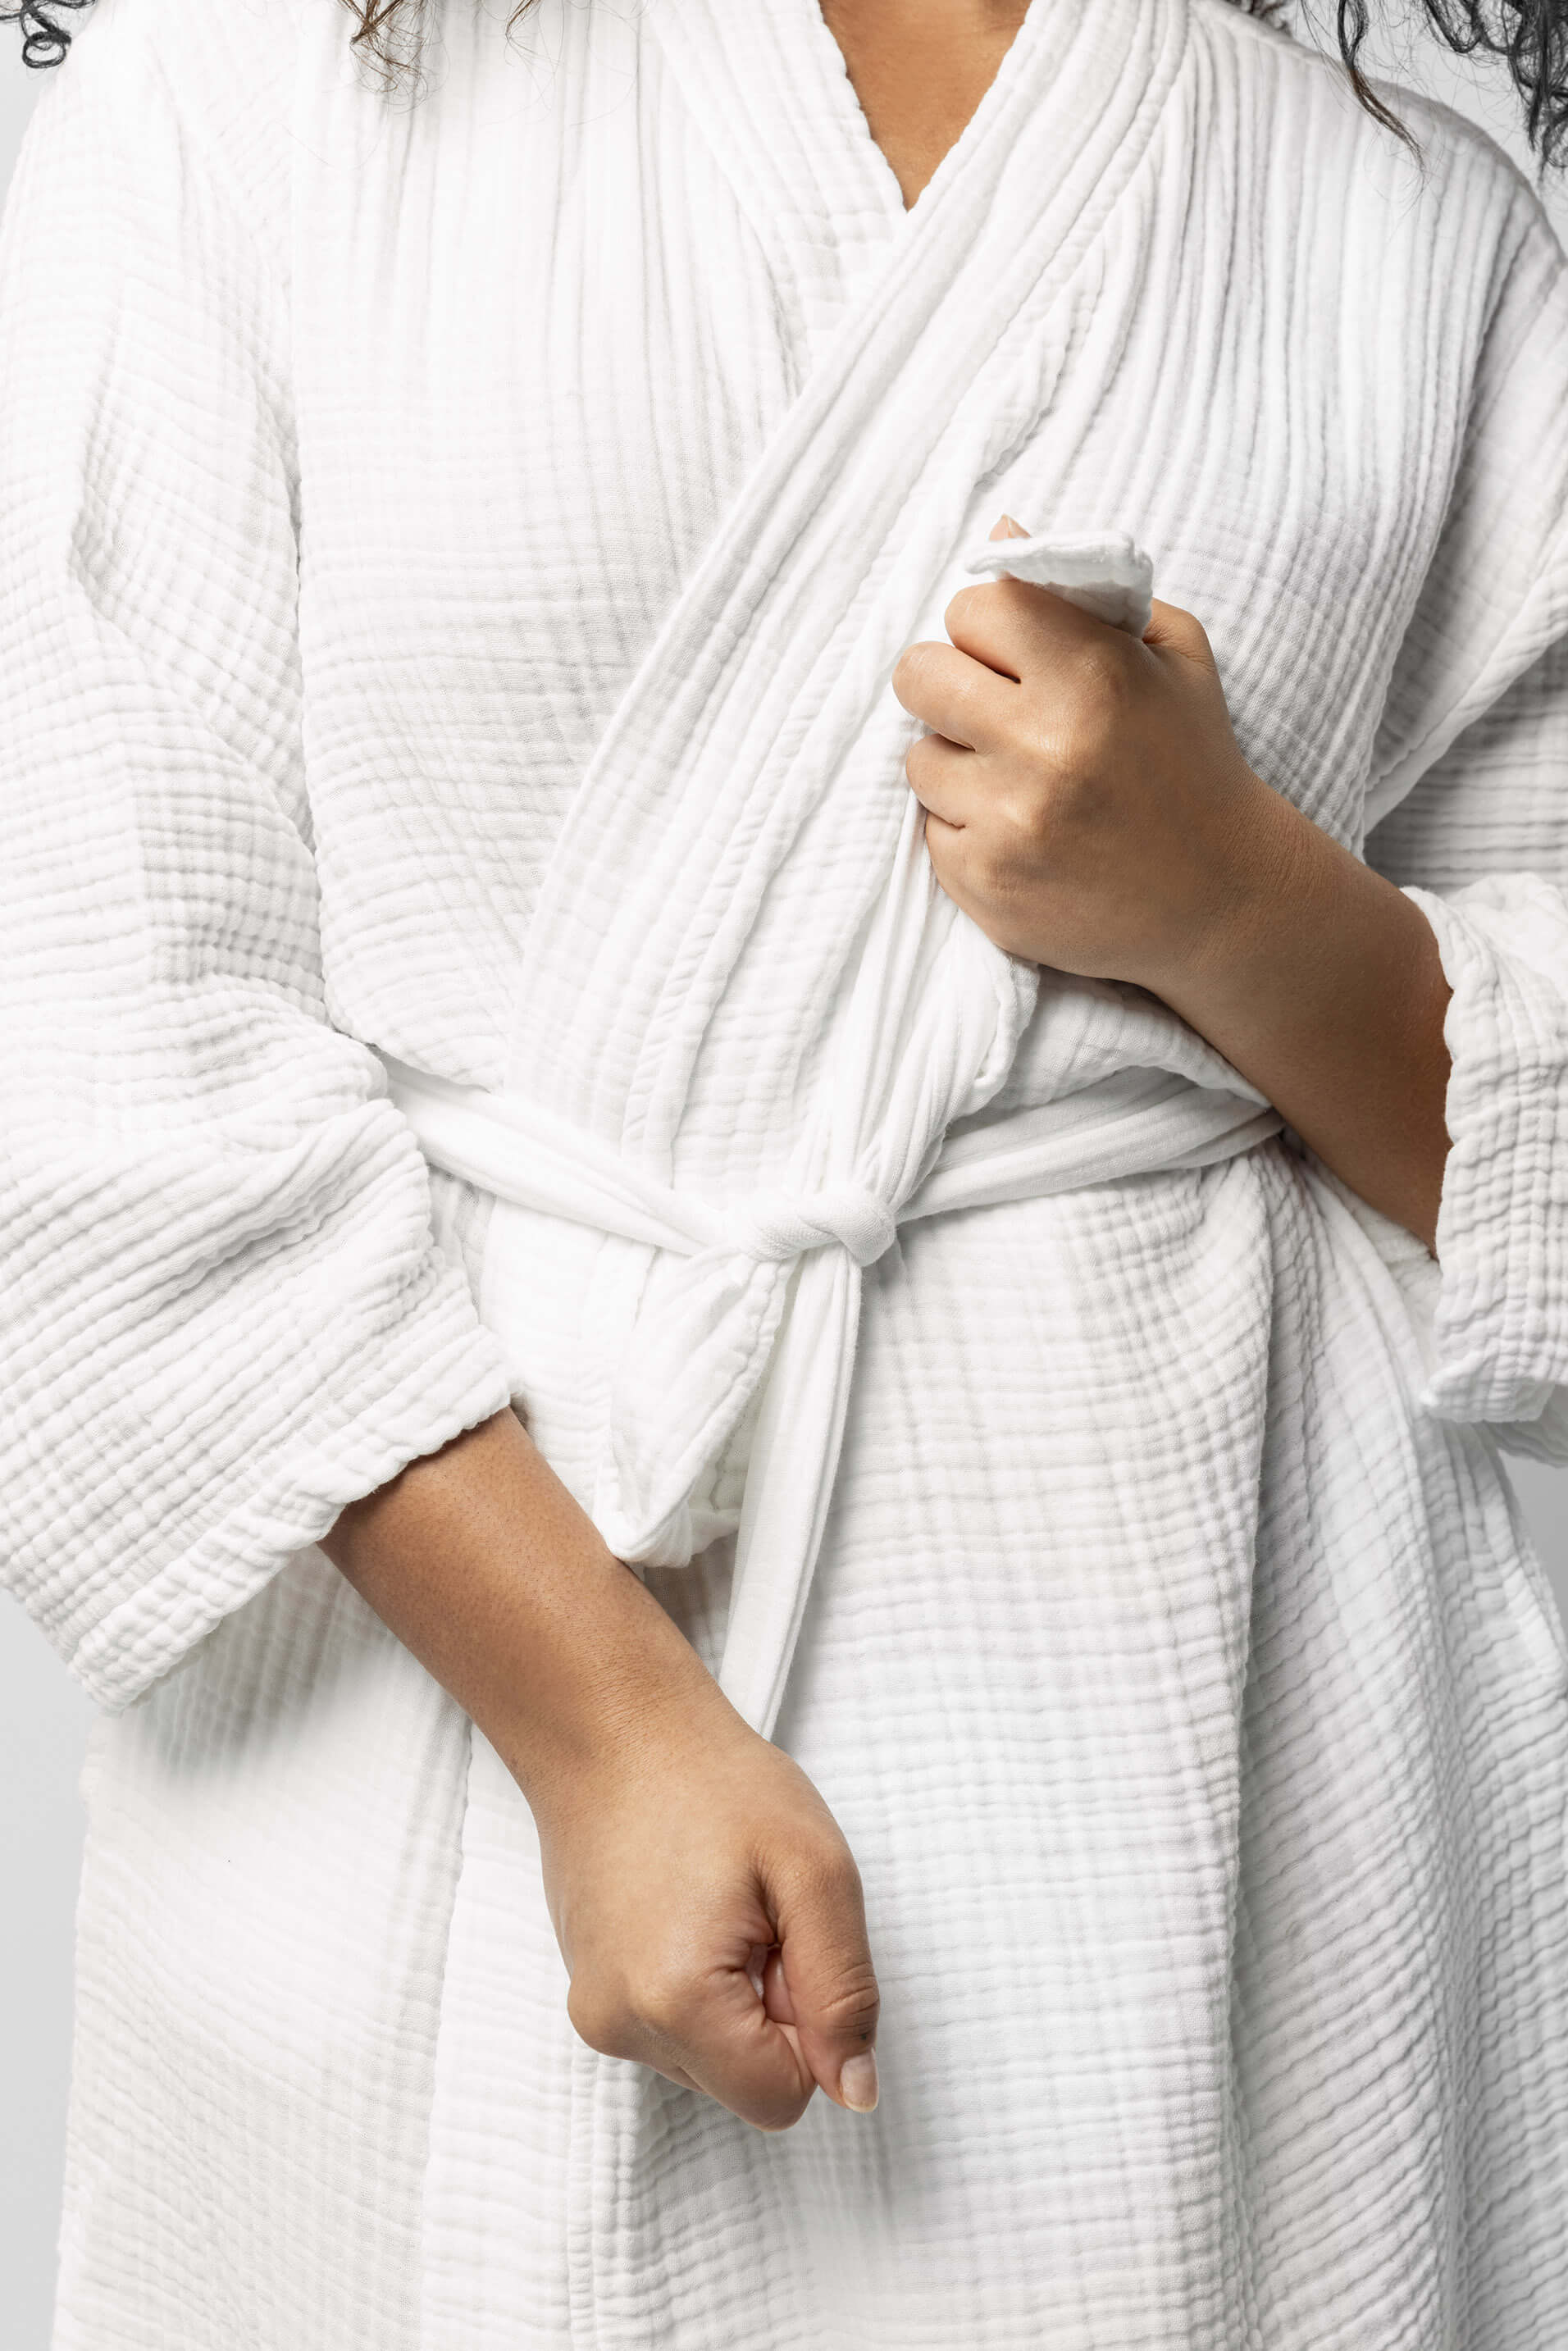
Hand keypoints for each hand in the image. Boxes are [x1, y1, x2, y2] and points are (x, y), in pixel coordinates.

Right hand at [530, 1684, 880, 2132]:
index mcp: (676, 2003)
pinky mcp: (590, 1997)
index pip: (784, 2098)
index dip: (810, 2021)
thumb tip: (856, 2092)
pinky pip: (675, 2029)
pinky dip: (700, 1983)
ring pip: (713, 2058)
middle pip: (745, 2083)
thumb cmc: (715, 1783)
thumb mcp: (815, 1870)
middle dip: (772, 2008)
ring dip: (738, 1995)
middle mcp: (619, 2027)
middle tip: (755, 1912)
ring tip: (719, 1902)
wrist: (614, 1729)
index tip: (786, 1937)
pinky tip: (688, 1908)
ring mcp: (596, 2014)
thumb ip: (845, 1991)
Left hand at [891, 515, 1294, 994]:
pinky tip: (1027, 836)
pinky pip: (932, 832)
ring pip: (919, 759)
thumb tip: (998, 531)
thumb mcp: (1169, 656)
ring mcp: (1011, 821)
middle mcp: (1044, 745)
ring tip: (1021, 782)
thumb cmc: (1193, 763)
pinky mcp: (986, 884)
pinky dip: (969, 831)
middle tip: (994, 713)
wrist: (1225, 899)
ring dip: (958, 765)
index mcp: (1092, 672)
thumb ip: (1081, 591)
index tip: (1013, 657)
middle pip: (919, 676)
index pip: (972, 608)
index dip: (987, 631)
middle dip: (950, 688)